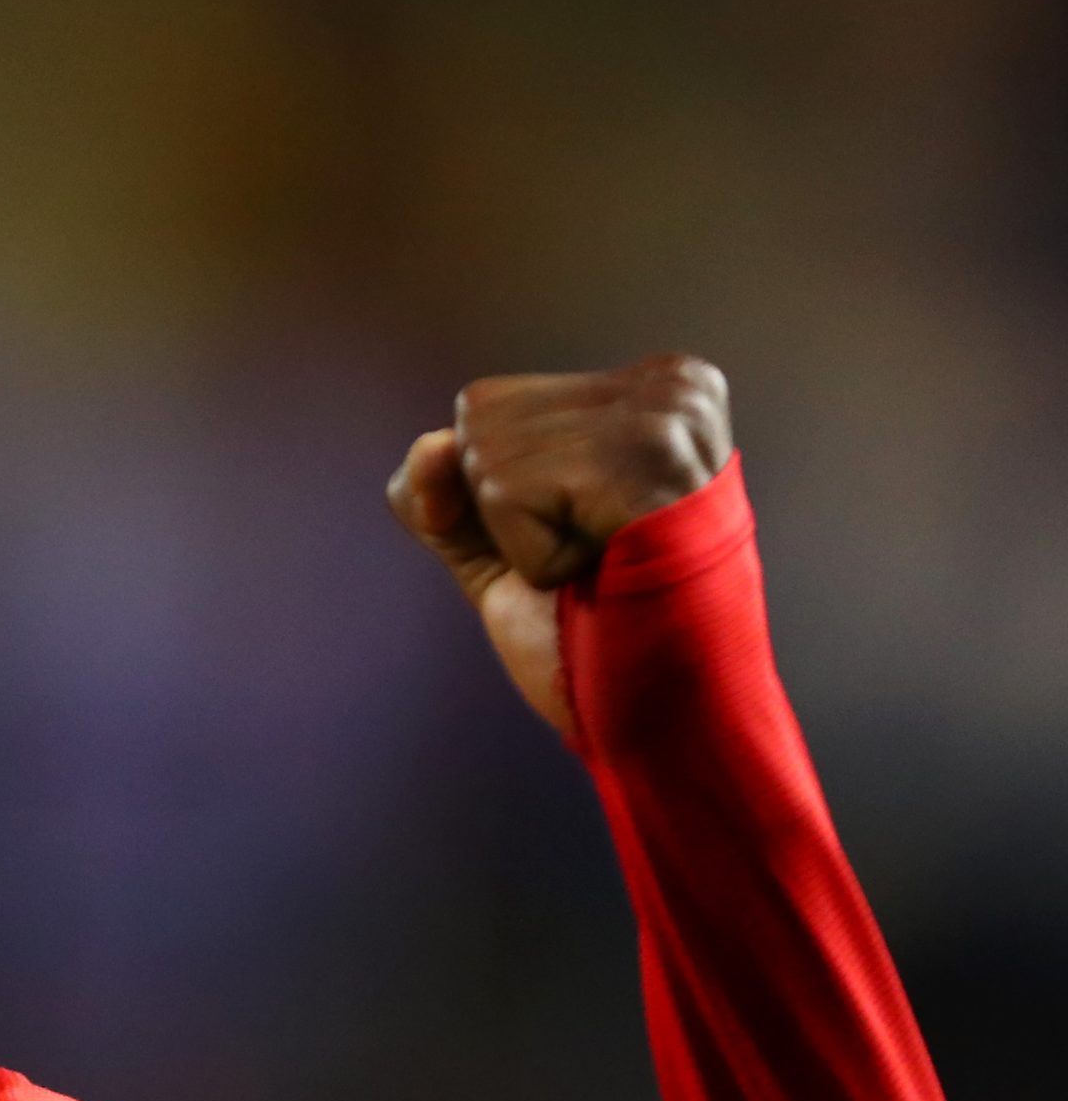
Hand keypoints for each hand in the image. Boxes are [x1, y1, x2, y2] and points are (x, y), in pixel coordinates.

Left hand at [385, 353, 732, 735]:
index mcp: (653, 386)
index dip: (499, 496)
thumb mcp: (489, 539)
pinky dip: (531, 559)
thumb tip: (432, 446)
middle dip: (506, 515)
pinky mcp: (646, 463)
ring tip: (603, 566)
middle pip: (478, 420)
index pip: (483, 407)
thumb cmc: (588, 627)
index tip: (582, 535)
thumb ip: (437, 481)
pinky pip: (506, 496)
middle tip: (591, 557)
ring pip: (487, 460)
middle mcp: (670, 386)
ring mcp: (663, 418)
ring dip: (522, 542)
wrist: (660, 714)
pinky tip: (602, 570)